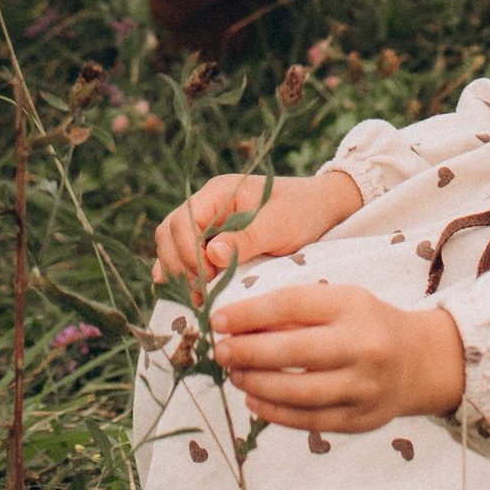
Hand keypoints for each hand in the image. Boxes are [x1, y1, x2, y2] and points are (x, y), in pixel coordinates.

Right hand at [153, 166, 358, 299]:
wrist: (319, 208)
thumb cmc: (301, 212)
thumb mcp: (278, 226)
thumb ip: (245, 239)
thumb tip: (211, 254)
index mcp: (219, 192)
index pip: (183, 220)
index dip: (187, 252)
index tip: (206, 277)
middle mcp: (207, 204)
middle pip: (169, 232)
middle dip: (178, 264)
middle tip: (198, 292)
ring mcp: (208, 222)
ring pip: (172, 243)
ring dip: (178, 271)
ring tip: (194, 297)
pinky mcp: (213, 239)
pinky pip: (185, 254)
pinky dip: (183, 272)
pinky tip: (189, 293)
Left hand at [210, 280, 466, 434]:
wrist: (417, 361)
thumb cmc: (364, 324)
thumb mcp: (338, 301)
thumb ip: (294, 311)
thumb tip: (238, 325)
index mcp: (353, 306)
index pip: (292, 305)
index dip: (250, 313)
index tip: (219, 319)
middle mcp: (362, 346)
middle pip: (294, 351)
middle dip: (248, 352)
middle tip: (221, 350)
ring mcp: (363, 387)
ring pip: (299, 392)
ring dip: (257, 384)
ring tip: (234, 374)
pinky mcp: (360, 419)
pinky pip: (309, 419)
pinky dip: (275, 412)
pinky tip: (253, 399)